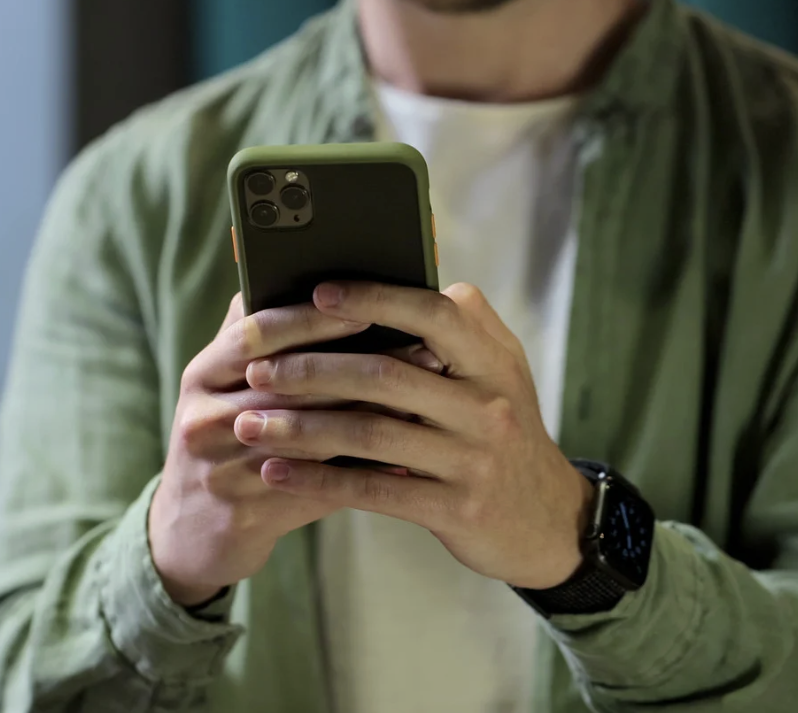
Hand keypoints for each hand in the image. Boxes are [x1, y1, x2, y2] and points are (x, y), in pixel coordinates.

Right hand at [150, 294, 440, 604]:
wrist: (192, 532)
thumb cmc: (231, 440)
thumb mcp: (230, 387)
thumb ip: (267, 341)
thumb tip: (332, 288)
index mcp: (202, 375)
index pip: (256, 334)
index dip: (312, 320)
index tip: (369, 308)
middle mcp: (202, 418)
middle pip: (289, 387)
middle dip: (361, 368)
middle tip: (425, 354)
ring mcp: (219, 470)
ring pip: (308, 440)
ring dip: (371, 420)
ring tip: (425, 404)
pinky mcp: (242, 514)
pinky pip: (315, 490)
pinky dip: (361, 476)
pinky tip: (405, 466)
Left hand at [235, 281, 594, 589]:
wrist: (549, 521)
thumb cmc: (504, 430)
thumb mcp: (501, 371)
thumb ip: (462, 325)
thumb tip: (412, 275)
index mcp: (491, 361)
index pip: (432, 314)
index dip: (373, 299)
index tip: (316, 292)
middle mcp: (485, 406)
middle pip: (384, 376)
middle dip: (310, 369)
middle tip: (256, 368)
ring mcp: (471, 460)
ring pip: (369, 434)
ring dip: (300, 428)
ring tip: (249, 422)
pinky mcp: (454, 509)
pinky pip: (372, 490)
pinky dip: (317, 479)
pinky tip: (276, 473)